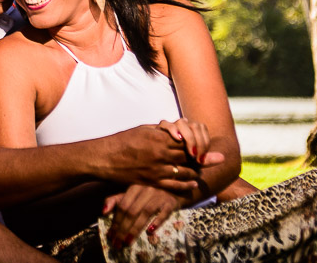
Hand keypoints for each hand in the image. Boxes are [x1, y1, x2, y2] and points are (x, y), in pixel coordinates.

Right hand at [99, 124, 220, 192]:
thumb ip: (161, 132)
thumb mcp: (143, 129)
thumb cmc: (122, 140)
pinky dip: (185, 185)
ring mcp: (156, 169)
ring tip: (200, 171)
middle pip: (188, 156)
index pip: (186, 140)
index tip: (207, 146)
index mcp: (159, 138)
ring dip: (194, 171)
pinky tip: (192, 183)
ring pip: (184, 171)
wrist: (104, 158)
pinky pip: (173, 185)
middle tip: (212, 160)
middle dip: (201, 158)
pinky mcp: (151, 181)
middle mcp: (160, 154)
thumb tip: (175, 131)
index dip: (198, 143)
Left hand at [102, 184, 181, 249]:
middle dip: (123, 228)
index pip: (122, 206)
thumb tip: (103, 212)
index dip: (116, 221)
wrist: (173, 191)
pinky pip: (163, 213)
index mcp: (134, 187)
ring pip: (145, 213)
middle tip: (118, 243)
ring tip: (128, 241)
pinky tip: (150, 232)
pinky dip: (157, 222)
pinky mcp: (170, 203)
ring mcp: (159, 195)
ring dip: (136, 229)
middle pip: (132, 211)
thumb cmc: (148, 195)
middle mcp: (146, 190)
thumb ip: (116, 201)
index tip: (111, 235)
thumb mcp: (131, 195)